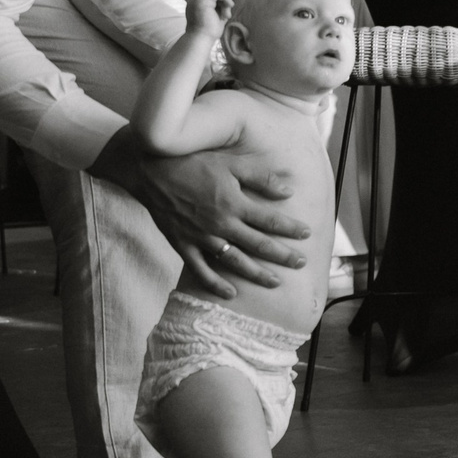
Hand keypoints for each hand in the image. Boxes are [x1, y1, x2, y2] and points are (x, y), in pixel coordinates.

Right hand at [93, 128, 309, 295]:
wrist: (149, 171)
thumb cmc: (193, 163)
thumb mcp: (231, 163)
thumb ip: (261, 178)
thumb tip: (289, 190)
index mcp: (234, 203)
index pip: (270, 220)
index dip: (291, 228)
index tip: (307, 234)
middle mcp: (220, 224)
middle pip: (258, 245)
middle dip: (283, 255)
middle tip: (302, 263)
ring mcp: (201, 237)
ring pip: (235, 261)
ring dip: (257, 274)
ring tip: (276, 282)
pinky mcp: (183, 245)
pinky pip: (201, 270)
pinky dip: (215, 284)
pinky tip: (231, 294)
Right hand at [186, 0, 232, 37]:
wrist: (200, 39)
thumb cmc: (208, 32)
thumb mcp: (216, 16)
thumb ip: (220, 8)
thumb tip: (228, 1)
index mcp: (196, 4)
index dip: (222, 3)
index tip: (226, 15)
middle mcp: (194, 0)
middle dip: (224, 3)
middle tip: (227, 16)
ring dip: (226, 2)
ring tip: (225, 15)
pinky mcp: (201, 0)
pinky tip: (228, 7)